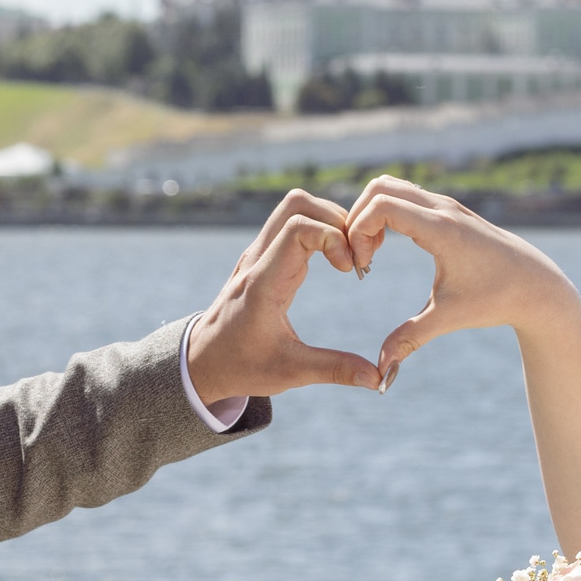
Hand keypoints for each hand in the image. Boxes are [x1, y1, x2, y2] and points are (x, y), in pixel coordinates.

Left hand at [185, 189, 381, 404]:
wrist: (202, 361)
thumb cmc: (241, 366)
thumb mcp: (290, 372)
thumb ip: (335, 370)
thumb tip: (377, 377)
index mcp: (263, 284)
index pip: (299, 228)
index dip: (334, 237)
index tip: (350, 268)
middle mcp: (257, 260)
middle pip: (297, 203)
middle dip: (335, 218)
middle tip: (354, 254)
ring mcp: (257, 255)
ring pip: (293, 207)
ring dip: (327, 220)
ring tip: (347, 255)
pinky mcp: (262, 257)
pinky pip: (290, 224)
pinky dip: (317, 230)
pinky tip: (333, 259)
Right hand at [342, 176, 580, 387]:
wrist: (538, 287)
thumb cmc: (497, 299)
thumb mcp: (449, 318)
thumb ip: (410, 338)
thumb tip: (380, 370)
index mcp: (441, 229)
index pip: (382, 205)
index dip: (359, 232)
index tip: (363, 267)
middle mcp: (443, 208)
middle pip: (380, 187)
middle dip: (358, 218)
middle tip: (362, 256)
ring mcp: (447, 205)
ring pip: (392, 186)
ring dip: (372, 213)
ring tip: (373, 252)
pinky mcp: (449, 210)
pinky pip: (406, 196)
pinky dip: (387, 213)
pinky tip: (390, 246)